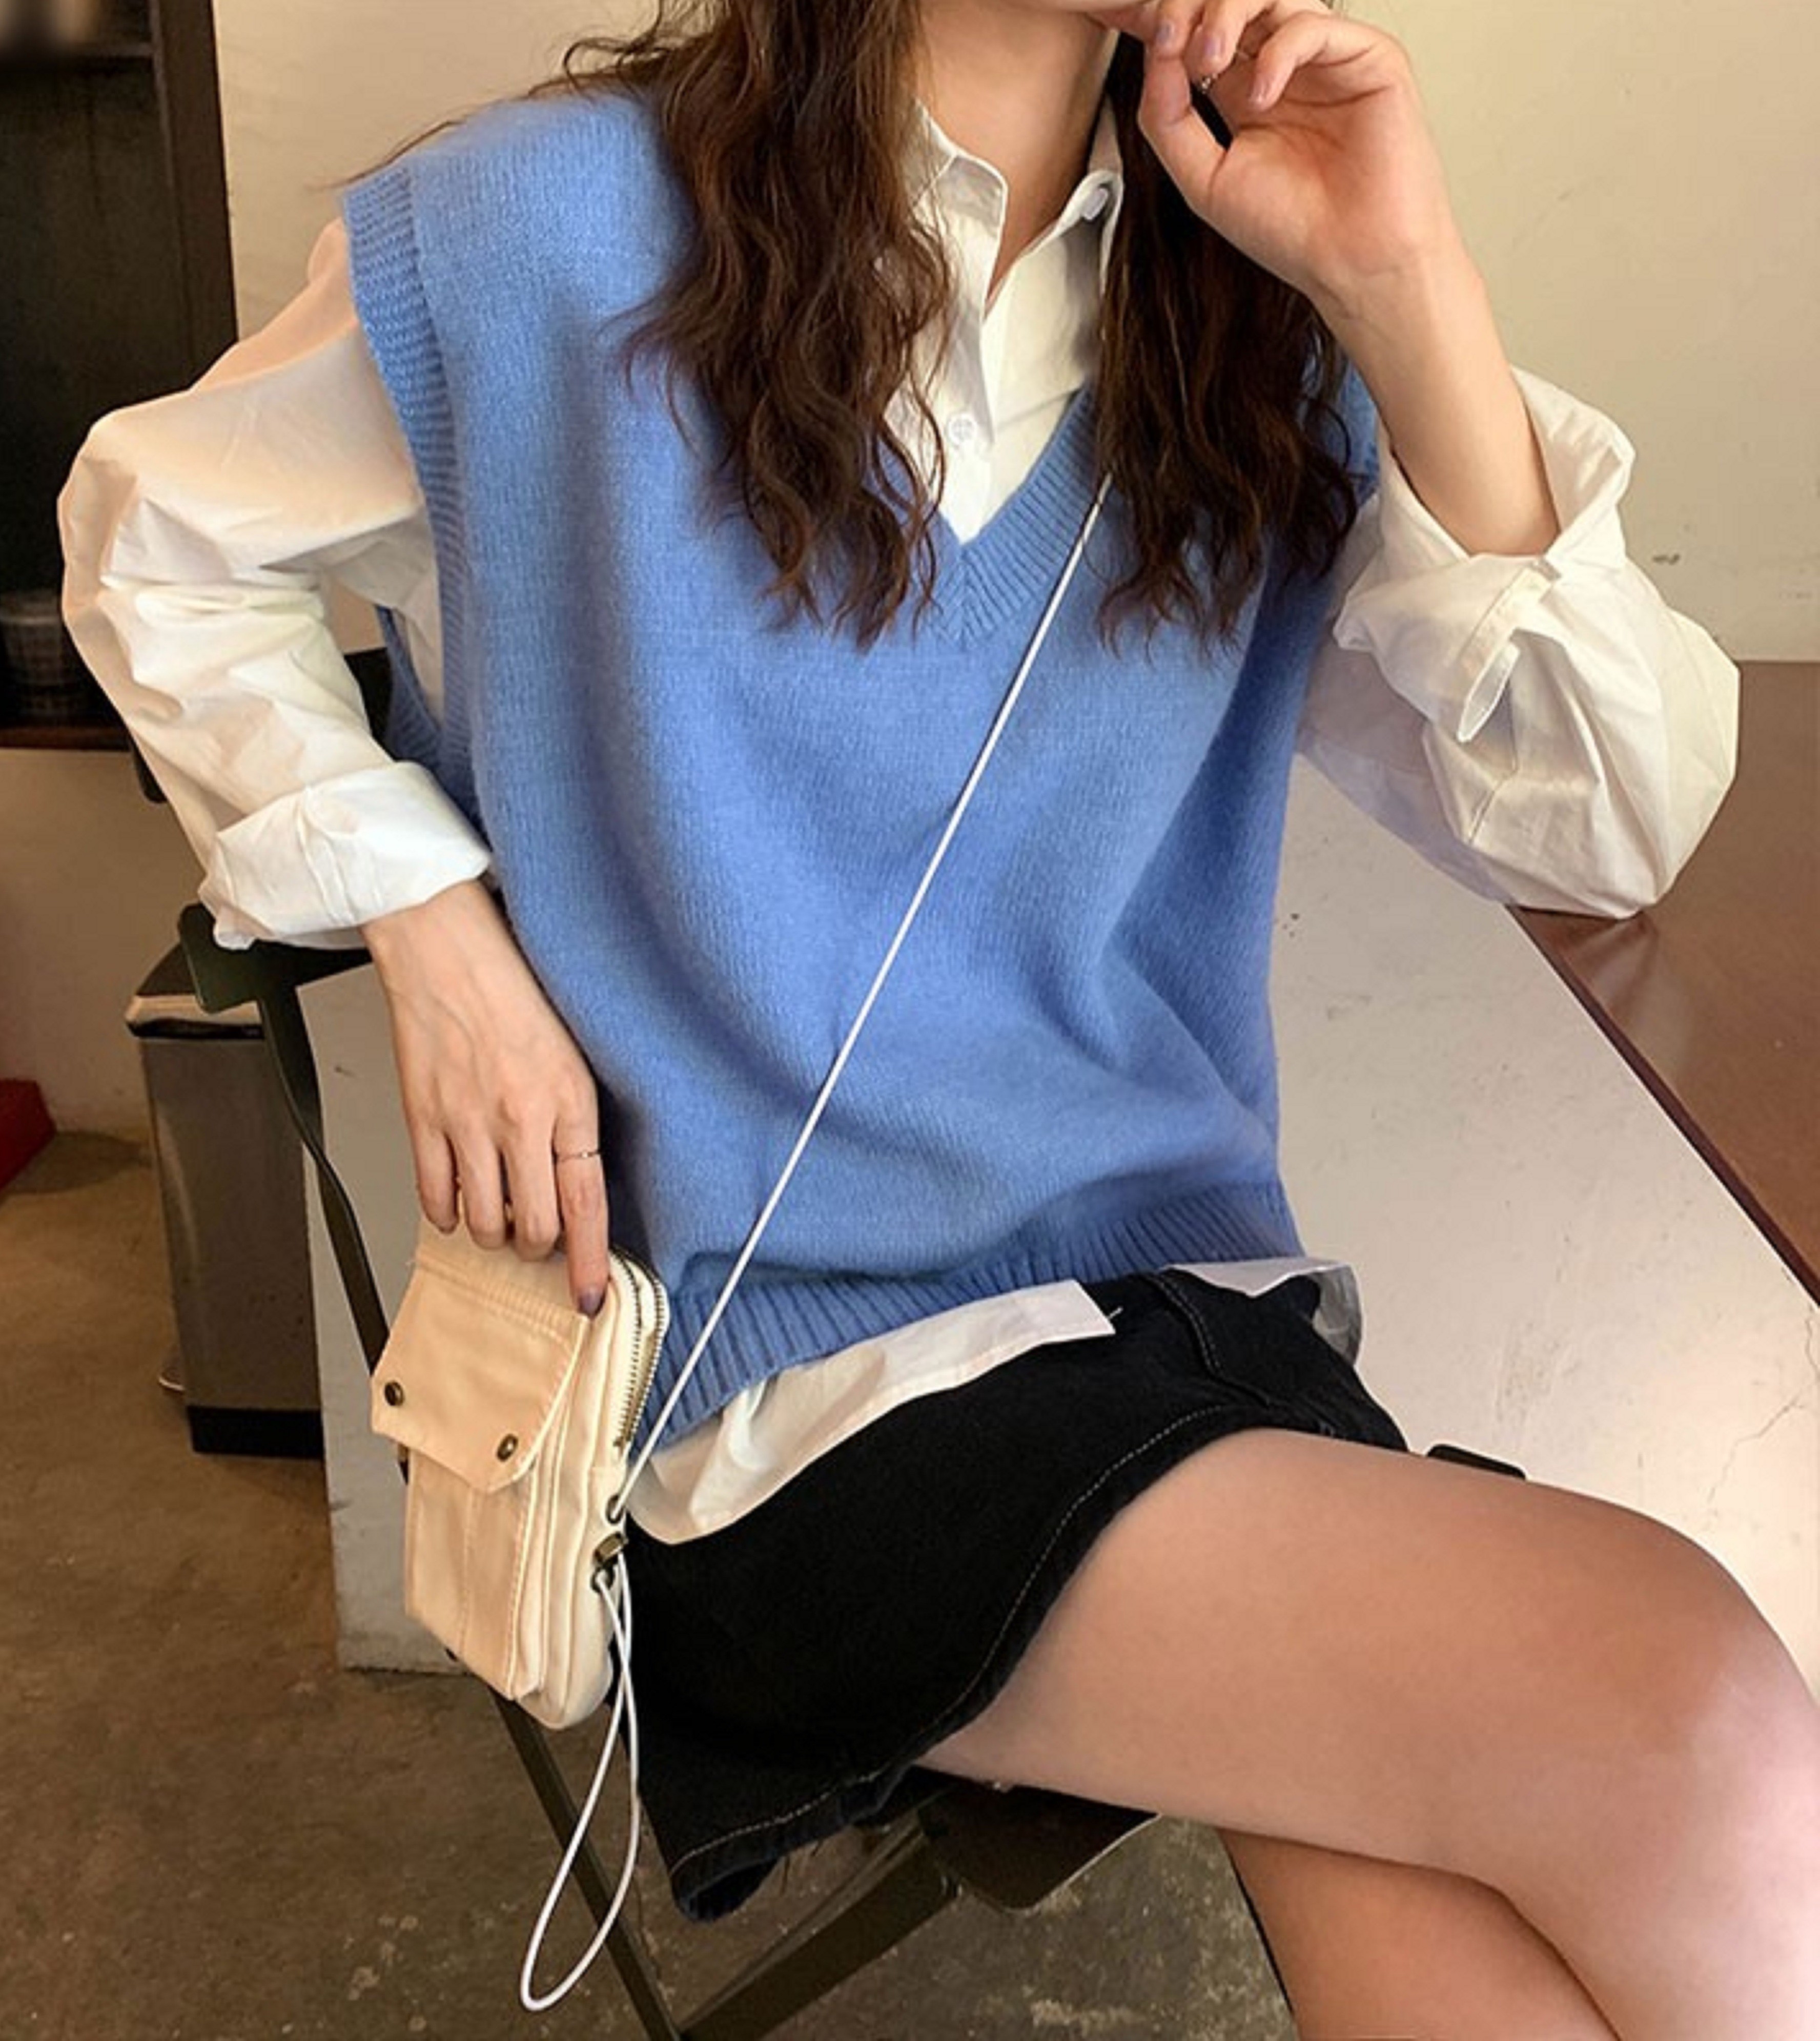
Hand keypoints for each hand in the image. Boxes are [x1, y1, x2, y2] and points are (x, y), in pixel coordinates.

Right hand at [360, 879, 612, 1317]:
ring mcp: (466, 1122)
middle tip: (538, 1236)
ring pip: (483, 1223)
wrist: (445, 946)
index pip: (586, 1203)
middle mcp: (520, 1118)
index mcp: (569, 1100)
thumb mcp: (573, 1054)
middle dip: (538, 1246)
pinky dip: (448, 1212)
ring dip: (494, 1232)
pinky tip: (459, 1197)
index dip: (590, 1260)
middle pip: (533, 1227)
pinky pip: (434, 1196)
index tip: (590, 1294)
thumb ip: (576, 1121)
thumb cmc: (513, 989)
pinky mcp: (421, 1118)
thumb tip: (577, 1186)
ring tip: (499, 1209)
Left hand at [1090, 0, 1471, 327]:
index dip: (1167, 24)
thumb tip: (1155, 56)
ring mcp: (1326, 59)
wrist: (1355, 266)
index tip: (1138, 33)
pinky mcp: (1368, 58)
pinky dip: (1277, 52)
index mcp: (1245, 91)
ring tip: (1207, 62)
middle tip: (1168, 38)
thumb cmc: (1293, 231)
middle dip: (1190, 7)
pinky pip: (1313, 26)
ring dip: (1225, 16)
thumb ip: (1168, 119)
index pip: (1199, 32)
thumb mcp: (1204, 180)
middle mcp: (1284, 67)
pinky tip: (1261, 99)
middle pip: (1231, 3)